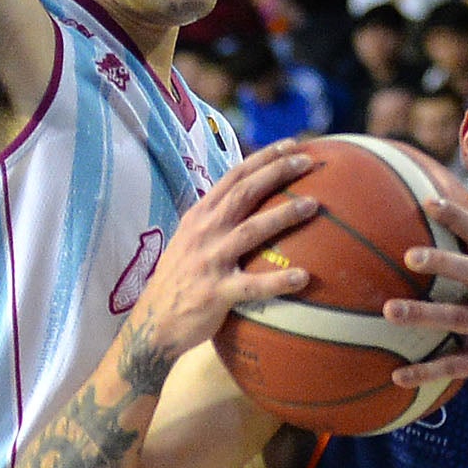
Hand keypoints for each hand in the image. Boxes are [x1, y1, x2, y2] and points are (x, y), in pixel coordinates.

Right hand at [125, 145, 316, 360]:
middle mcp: (204, 232)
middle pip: (244, 193)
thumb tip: (251, 202)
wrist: (154, 323)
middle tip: (309, 161)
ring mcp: (209, 261)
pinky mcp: (216, 293)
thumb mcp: (192, 240)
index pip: (234, 177)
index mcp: (200, 216)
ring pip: (250, 231)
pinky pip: (252, 285)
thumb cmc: (181, 280)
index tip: (292, 145)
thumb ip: (217, 220)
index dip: (263, 158)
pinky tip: (304, 277)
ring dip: (283, 215)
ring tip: (313, 205)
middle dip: (277, 173)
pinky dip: (278, 281)